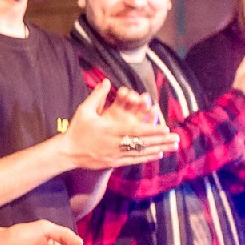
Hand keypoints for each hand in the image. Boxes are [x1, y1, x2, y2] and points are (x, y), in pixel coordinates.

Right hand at [62, 79, 179, 167]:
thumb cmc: (76, 130)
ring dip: (158, 149)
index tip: (165, 128)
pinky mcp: (113, 162)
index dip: (151, 130)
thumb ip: (96, 96)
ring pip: (140, 152)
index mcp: (109, 131)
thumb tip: (106, 82)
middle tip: (177, 138)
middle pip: (142, 143)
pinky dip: (147, 157)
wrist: (67, 152)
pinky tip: (158, 154)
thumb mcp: (84, 110)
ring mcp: (115, 155)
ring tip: (173, 146)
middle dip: (161, 140)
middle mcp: (115, 144)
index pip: (134, 131)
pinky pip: (133, 160)